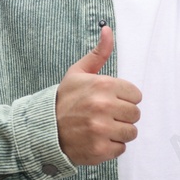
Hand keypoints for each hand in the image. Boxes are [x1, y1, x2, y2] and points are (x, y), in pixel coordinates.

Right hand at [56, 27, 141, 166]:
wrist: (43, 129)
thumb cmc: (64, 100)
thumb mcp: (78, 73)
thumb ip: (98, 53)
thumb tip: (108, 30)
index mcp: (103, 85)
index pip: (136, 95)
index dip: (124, 99)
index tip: (110, 101)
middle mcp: (104, 106)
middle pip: (135, 114)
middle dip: (123, 116)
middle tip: (105, 116)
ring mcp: (102, 129)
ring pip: (131, 132)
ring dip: (119, 132)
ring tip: (101, 128)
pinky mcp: (100, 149)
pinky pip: (121, 149)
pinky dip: (111, 147)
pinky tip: (97, 140)